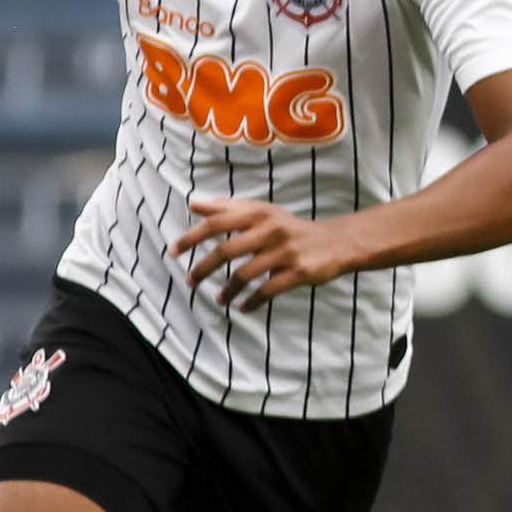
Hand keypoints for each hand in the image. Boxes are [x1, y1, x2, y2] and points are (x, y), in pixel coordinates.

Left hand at [170, 197, 350, 310]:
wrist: (338, 242)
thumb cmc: (292, 229)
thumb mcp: (264, 213)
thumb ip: (228, 208)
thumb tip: (193, 204)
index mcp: (260, 214)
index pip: (217, 222)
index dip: (192, 237)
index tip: (173, 251)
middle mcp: (271, 230)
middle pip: (227, 250)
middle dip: (203, 268)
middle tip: (190, 281)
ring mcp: (286, 252)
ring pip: (245, 274)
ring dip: (227, 290)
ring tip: (219, 299)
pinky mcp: (299, 272)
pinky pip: (267, 290)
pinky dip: (251, 301)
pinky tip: (242, 308)